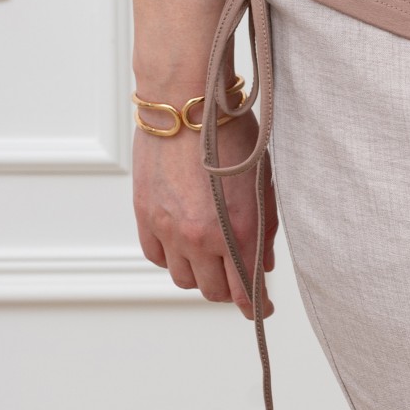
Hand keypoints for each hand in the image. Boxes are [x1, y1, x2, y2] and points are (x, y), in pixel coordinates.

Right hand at [134, 106, 277, 314]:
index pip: (246, 291)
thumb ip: (264, 226)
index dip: (256, 306)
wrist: (186, 99)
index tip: (262, 310)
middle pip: (214, 290)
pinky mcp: (145, 216)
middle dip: (230, 289)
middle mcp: (202, 237)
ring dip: (199, 275)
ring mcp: (170, 229)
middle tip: (238, 278)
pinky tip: (182, 243)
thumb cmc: (231, 129)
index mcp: (239, 228)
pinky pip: (157, 257)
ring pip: (183, 279)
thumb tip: (263, 262)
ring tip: (211, 256)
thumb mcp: (262, 178)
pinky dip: (171, 258)